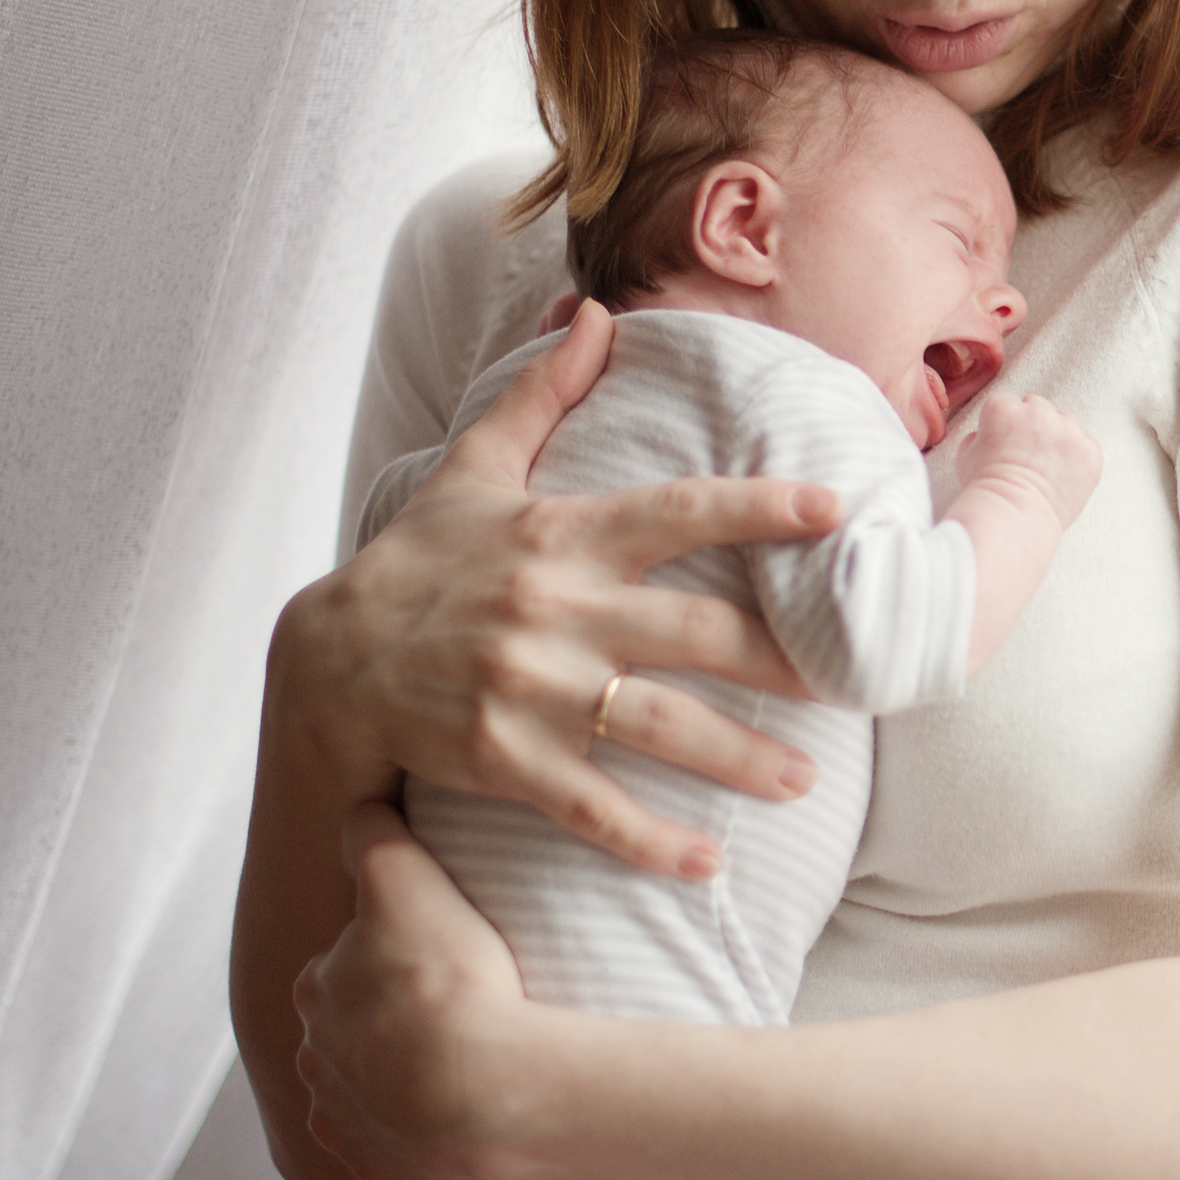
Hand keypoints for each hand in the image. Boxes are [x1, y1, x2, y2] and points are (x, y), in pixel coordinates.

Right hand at [275, 299, 840, 877]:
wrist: (324, 667)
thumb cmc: (416, 564)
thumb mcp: (471, 472)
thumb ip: (543, 396)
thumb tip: (597, 314)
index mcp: (560, 535)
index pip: (676, 512)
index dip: (757, 508)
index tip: (834, 511)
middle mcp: (554, 610)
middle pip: (692, 634)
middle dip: (779, 661)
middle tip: (855, 683)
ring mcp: (528, 690)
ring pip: (657, 728)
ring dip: (738, 759)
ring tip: (804, 781)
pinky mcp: (501, 759)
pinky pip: (591, 807)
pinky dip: (650, 840)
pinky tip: (707, 865)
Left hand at [294, 804, 543, 1179]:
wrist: (480, 1085)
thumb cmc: (446, 977)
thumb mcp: (404, 877)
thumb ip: (375, 837)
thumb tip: (358, 812)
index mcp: (317, 992)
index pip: (341, 969)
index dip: (386, 961)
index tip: (430, 963)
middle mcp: (316, 1063)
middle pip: (351, 1038)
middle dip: (387, 1031)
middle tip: (454, 1017)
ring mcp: (349, 1125)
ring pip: (370, 1100)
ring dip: (403, 1090)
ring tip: (466, 1074)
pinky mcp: (388, 1175)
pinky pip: (402, 1157)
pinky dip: (424, 1144)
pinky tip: (467, 1123)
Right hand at [957, 390, 1100, 525]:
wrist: (1014, 515)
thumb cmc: (986, 490)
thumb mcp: (965, 455)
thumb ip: (978, 435)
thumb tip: (985, 434)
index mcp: (1003, 407)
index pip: (1007, 403)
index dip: (1006, 425)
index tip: (1005, 443)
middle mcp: (1037, 411)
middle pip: (1038, 407)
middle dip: (1034, 425)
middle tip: (1028, 454)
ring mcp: (1067, 430)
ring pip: (1066, 422)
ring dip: (1059, 438)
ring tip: (1048, 466)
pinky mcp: (1089, 451)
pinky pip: (1087, 446)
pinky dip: (1079, 459)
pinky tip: (1065, 477)